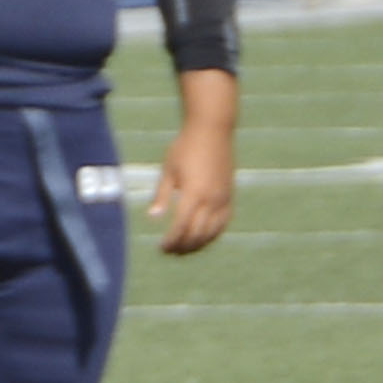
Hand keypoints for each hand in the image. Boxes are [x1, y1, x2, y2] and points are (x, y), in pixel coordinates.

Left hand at [151, 117, 235, 255]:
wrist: (212, 130)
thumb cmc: (185, 147)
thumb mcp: (169, 169)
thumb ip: (162, 195)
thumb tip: (153, 217)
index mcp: (193, 194)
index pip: (181, 227)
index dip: (171, 241)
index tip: (161, 248)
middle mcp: (211, 200)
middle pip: (197, 234)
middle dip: (183, 246)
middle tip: (171, 251)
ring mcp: (223, 199)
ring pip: (212, 232)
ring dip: (197, 244)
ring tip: (184, 249)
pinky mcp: (229, 196)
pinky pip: (223, 223)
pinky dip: (212, 234)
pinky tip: (202, 238)